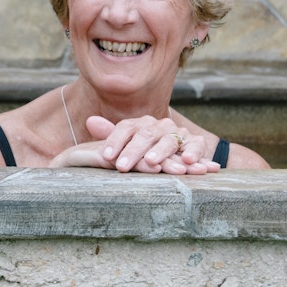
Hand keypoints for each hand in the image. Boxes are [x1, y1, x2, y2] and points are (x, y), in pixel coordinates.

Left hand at [85, 115, 220, 174]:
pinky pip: (196, 145)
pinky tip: (187, 160)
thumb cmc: (148, 151)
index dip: (115, 140)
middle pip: (146, 135)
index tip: (105, 156)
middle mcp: (160, 125)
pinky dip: (193, 152)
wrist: (182, 152)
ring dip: (161, 151)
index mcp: (142, 124)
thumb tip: (90, 121)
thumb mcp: (129, 143)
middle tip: (122, 166)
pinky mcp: (196, 143)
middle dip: (134, 151)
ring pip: (169, 140)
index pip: (126, 127)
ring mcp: (179, 133)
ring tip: (151, 162)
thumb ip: (112, 134)